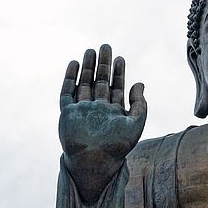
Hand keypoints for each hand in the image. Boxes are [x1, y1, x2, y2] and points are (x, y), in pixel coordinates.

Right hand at [58, 44, 146, 203]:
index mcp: (113, 113)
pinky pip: (67, 92)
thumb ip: (140, 105)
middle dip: (103, 65)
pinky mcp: (68, 113)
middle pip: (100, 82)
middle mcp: (97, 109)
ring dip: (87, 67)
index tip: (121, 58)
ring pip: (84, 83)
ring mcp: (82, 110)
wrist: (95, 161)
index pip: (116, 88)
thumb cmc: (117, 148)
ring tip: (91, 50)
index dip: (119, 73)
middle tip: (106, 46)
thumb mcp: (135, 125)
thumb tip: (140, 83)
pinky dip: (70, 78)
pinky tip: (74, 64)